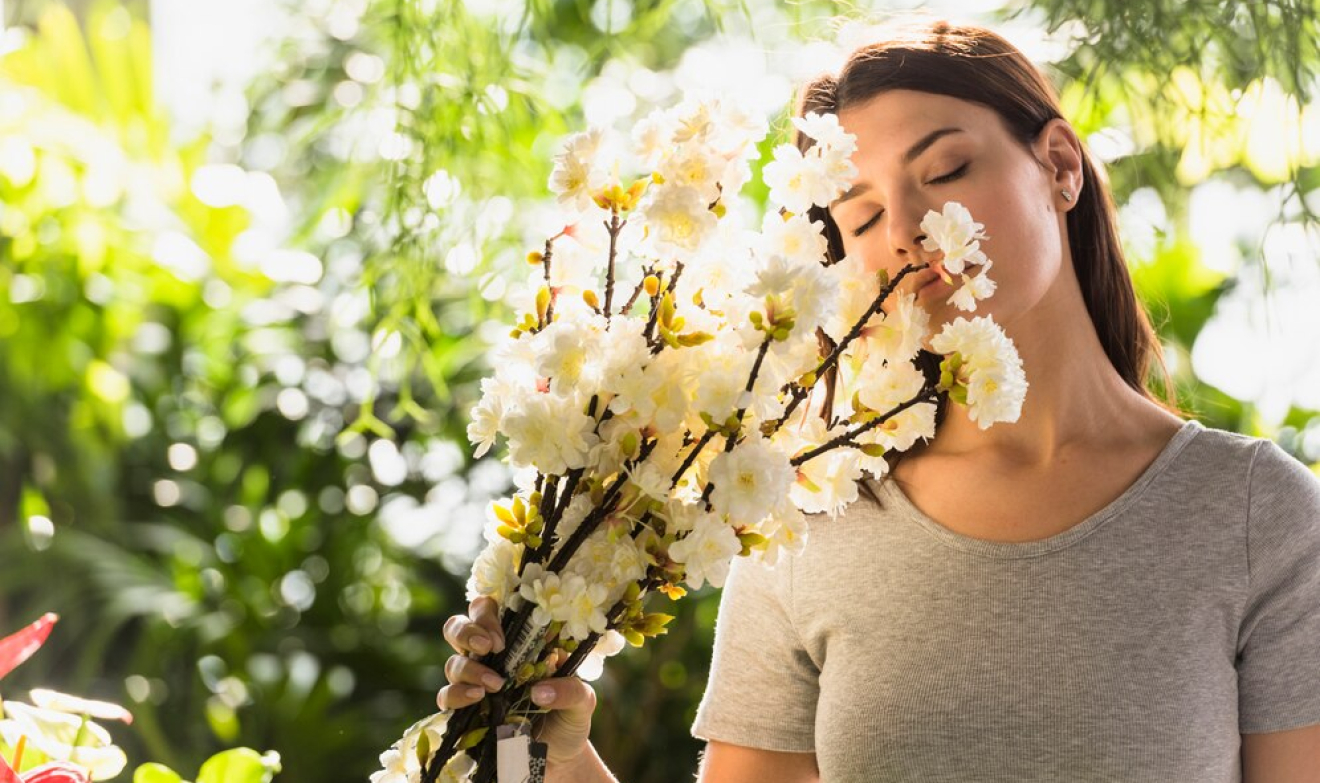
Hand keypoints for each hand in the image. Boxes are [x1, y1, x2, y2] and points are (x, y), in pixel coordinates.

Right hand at [439, 595, 597, 765]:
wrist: (560, 755)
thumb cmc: (569, 716)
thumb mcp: (582, 700)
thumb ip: (570, 689)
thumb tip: (539, 690)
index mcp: (518, 640)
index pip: (491, 608)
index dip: (488, 612)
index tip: (501, 635)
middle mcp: (490, 656)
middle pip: (459, 627)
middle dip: (467, 631)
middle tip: (489, 647)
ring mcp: (475, 681)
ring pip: (452, 662)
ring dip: (469, 669)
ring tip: (494, 685)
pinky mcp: (465, 709)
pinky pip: (446, 695)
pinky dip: (456, 695)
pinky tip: (476, 699)